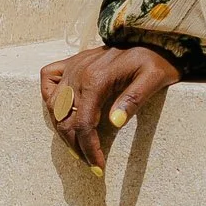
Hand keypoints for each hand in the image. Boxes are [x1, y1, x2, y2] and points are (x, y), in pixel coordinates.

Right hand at [40, 41, 177, 169]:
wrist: (153, 37)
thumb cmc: (156, 61)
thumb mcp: (153, 79)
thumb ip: (133, 100)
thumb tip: (114, 123)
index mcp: (97, 80)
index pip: (84, 124)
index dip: (89, 149)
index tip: (98, 167)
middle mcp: (78, 73)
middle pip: (65, 120)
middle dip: (76, 146)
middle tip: (91, 162)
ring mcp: (73, 66)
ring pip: (53, 106)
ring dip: (63, 129)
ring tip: (78, 146)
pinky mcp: (72, 62)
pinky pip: (48, 78)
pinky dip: (49, 97)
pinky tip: (62, 111)